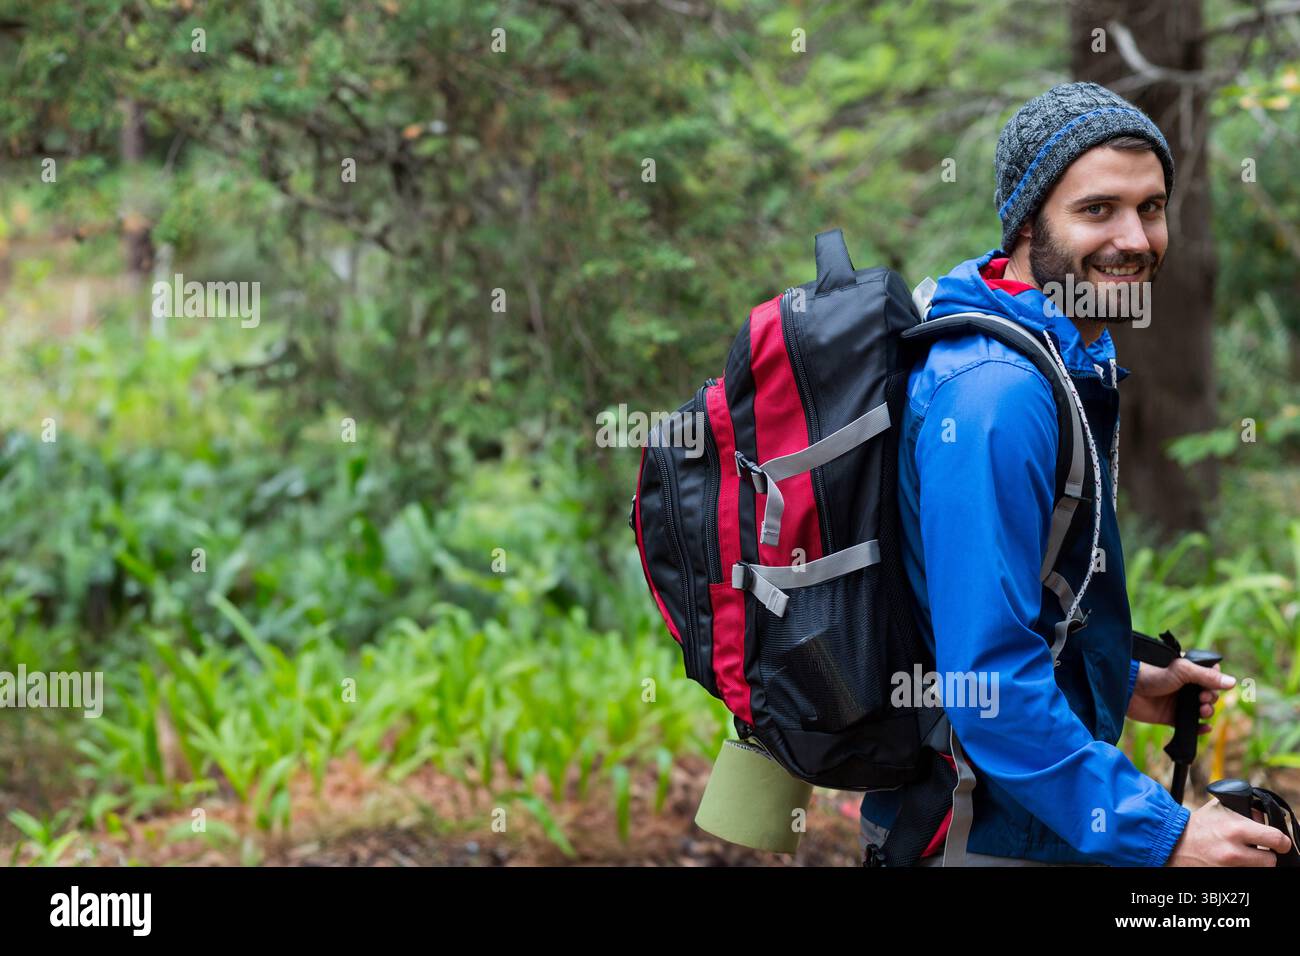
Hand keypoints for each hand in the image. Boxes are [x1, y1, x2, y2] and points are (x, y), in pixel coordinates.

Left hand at [1126, 658, 1233, 732]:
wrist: (1127, 689)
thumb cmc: (1152, 673)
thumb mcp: (1181, 671)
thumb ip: (1206, 676)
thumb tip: (1232, 682)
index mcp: (1187, 670)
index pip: (1211, 675)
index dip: (1216, 681)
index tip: (1210, 685)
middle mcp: (1184, 686)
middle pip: (1210, 694)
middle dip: (1211, 698)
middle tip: (1202, 698)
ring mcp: (1177, 701)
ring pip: (1202, 710)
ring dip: (1208, 712)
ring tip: (1202, 711)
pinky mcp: (1170, 717)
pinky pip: (1190, 725)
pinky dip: (1200, 728)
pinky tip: (1204, 728)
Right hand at [1166, 799, 1291, 865]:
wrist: (1174, 843)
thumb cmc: (1199, 825)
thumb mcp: (1220, 808)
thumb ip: (1245, 810)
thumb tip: (1263, 818)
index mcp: (1236, 830)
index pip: (1276, 840)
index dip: (1281, 841)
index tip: (1280, 842)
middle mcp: (1234, 852)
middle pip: (1271, 861)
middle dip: (1266, 854)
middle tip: (1259, 849)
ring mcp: (1229, 867)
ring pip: (1258, 869)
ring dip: (1253, 862)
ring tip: (1240, 853)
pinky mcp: (1223, 876)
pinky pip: (1244, 873)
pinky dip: (1241, 867)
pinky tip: (1230, 860)